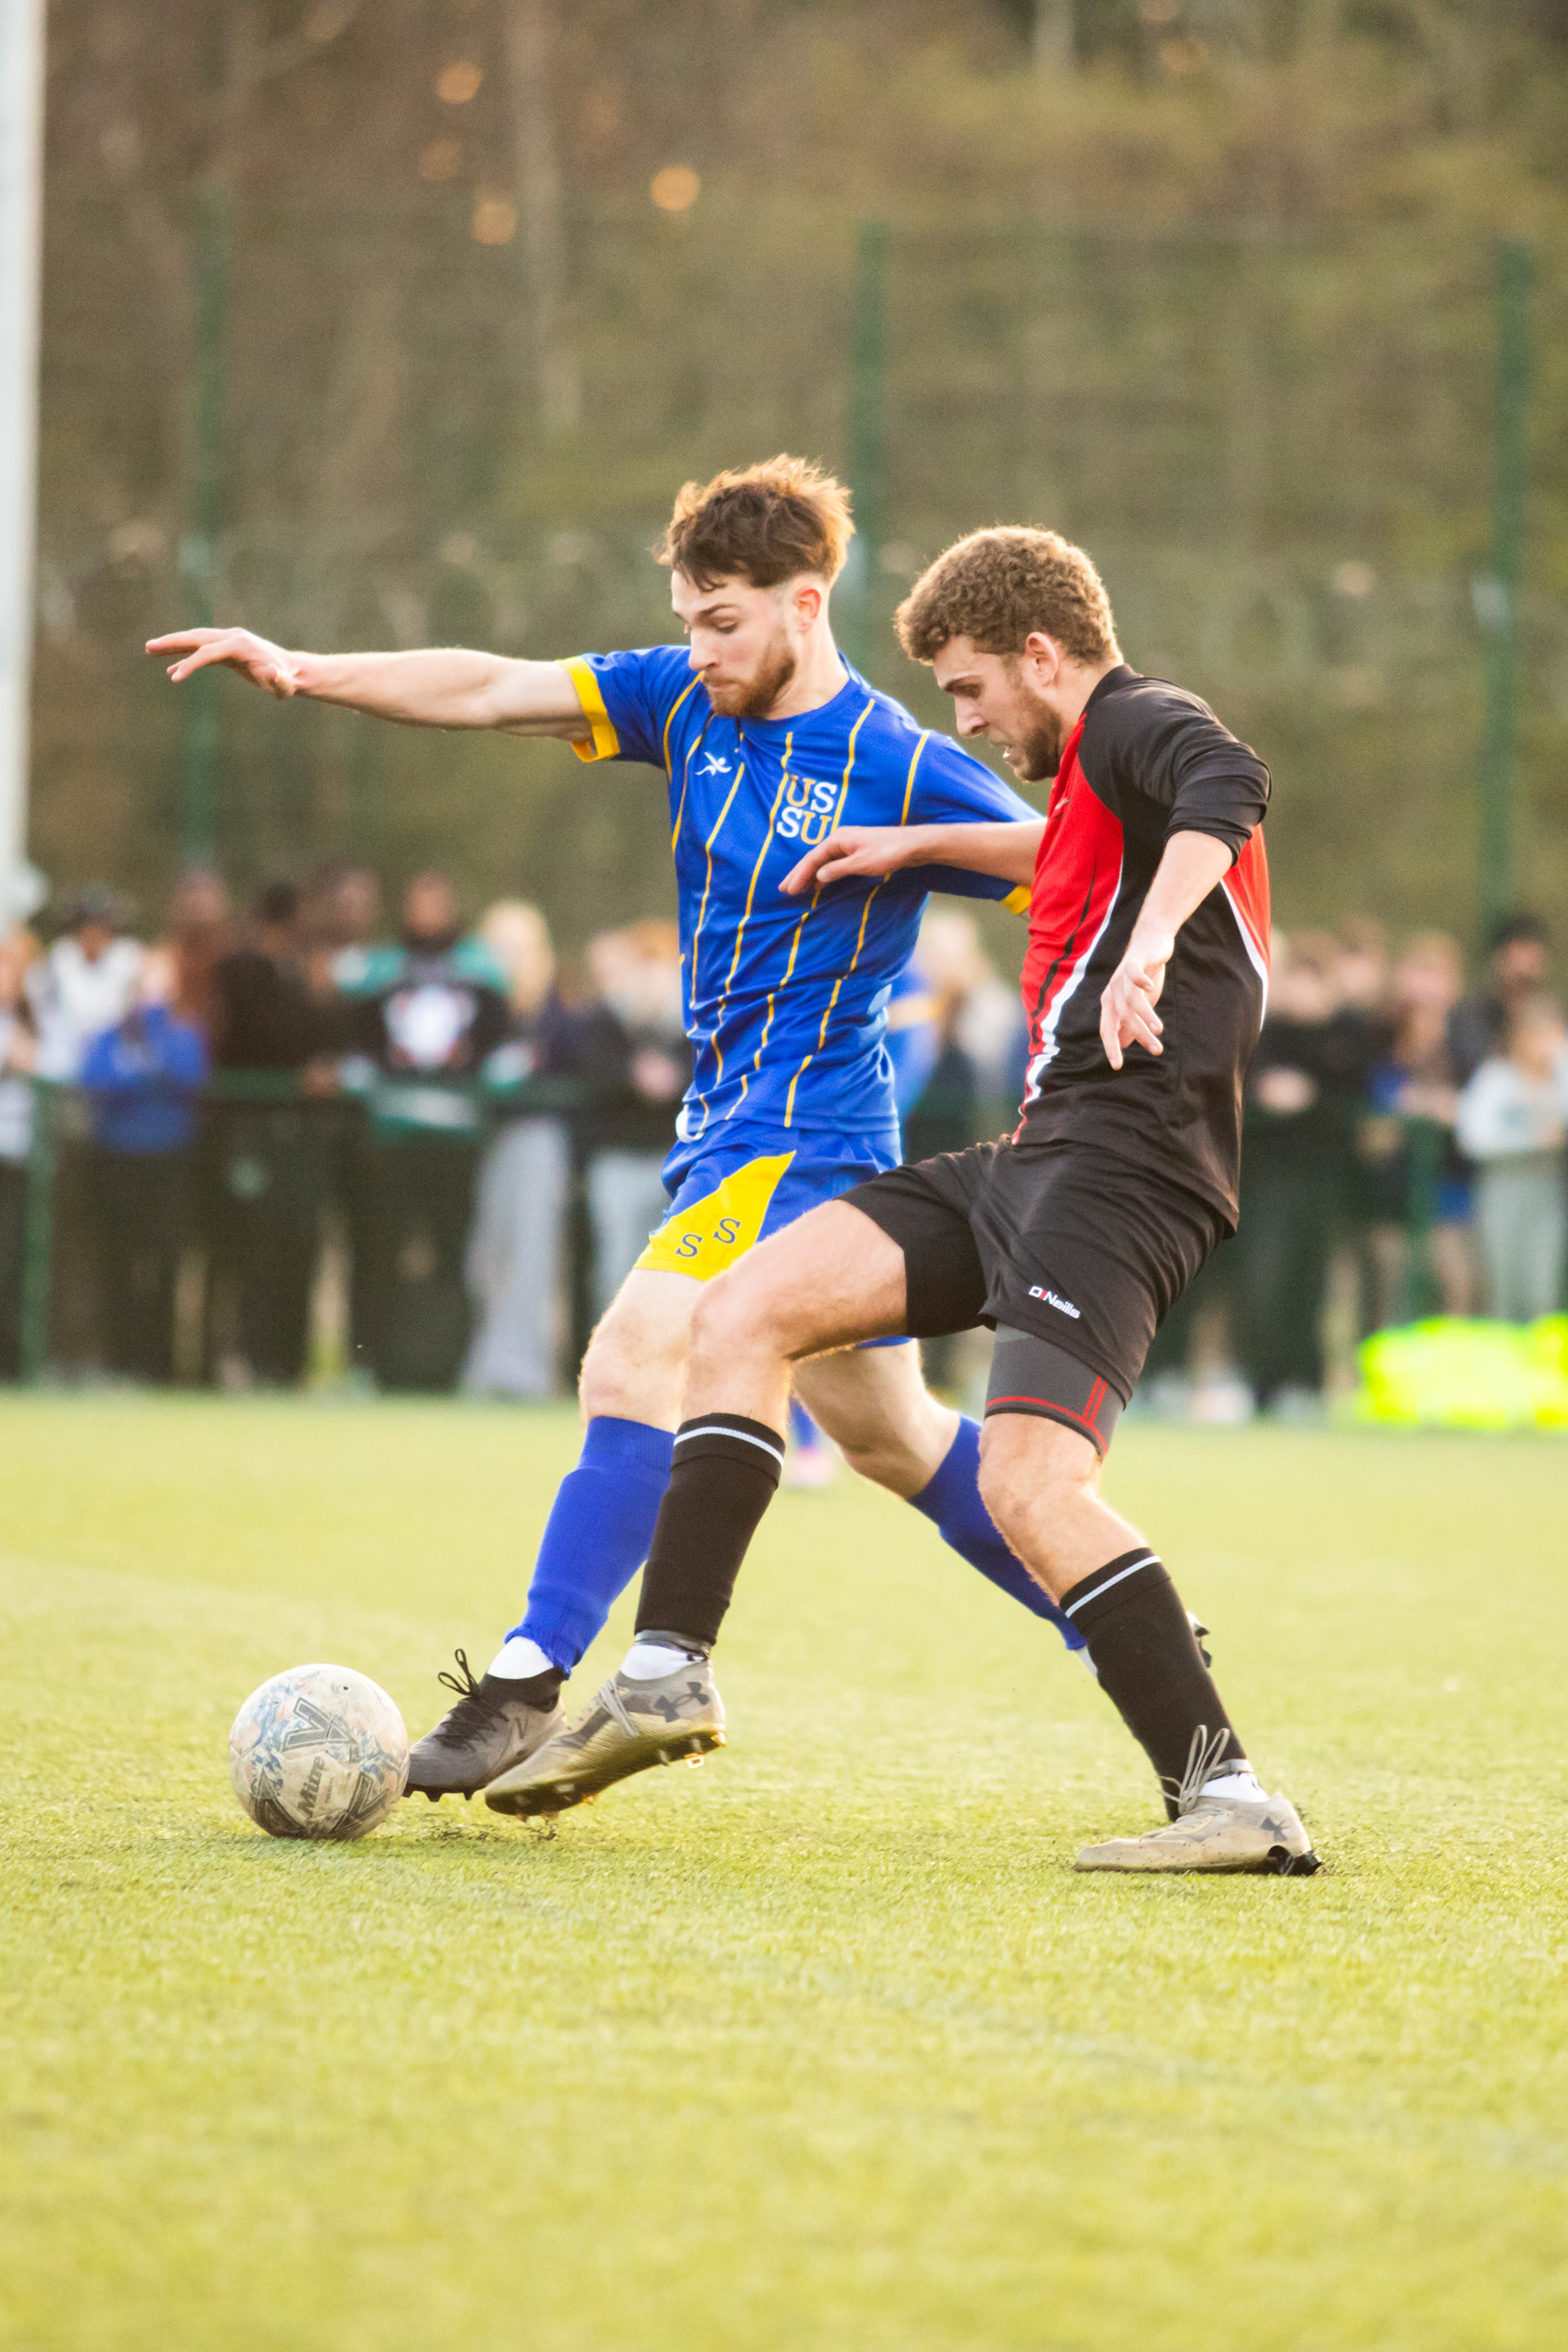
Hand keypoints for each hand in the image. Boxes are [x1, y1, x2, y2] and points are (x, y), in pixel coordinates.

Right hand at [146, 626, 300, 697]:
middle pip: (197, 638)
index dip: (191, 664)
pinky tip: (172, 669)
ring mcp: (229, 642)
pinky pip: (202, 653)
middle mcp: (232, 638)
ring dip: (174, 645)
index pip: (209, 652)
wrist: (293, 672)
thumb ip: (279, 680)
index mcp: (240, 644)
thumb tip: (271, 672)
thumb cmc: (288, 681)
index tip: (174, 678)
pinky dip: (187, 659)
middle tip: (148, 647)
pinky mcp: (227, 651)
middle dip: (172, 642)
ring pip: (196, 641)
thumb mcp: (285, 685)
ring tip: (150, 649)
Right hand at [780, 825, 921, 896]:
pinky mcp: (857, 852)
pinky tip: (819, 883)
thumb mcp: (861, 863)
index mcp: (838, 839)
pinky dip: (823, 874)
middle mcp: (840, 839)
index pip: (812, 858)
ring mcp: (848, 845)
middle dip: (799, 874)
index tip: (788, 889)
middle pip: (814, 859)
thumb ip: (837, 870)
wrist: (912, 844)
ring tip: (797, 888)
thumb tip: (818, 876)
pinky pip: (833, 864)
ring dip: (810, 875)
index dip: (799, 874)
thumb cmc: (888, 852)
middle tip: (784, 889)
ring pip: (823, 862)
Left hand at [1099, 927, 1171, 1070]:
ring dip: (1145, 1015)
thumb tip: (1122, 1044)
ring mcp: (1121, 976)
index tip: (1118, 1066)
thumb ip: (1129, 1022)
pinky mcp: (1134, 962)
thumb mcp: (1137, 1003)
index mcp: (1111, 1003)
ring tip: (1159, 1029)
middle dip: (1139, 1035)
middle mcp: (1112, 991)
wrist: (1150, 941)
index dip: (1111, 1047)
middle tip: (1156, 1050)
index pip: (1108, 1030)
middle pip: (1123, 1018)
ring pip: (1131, 1000)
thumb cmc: (1143, 976)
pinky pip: (1134, 973)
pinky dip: (1141, 981)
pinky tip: (1152, 988)